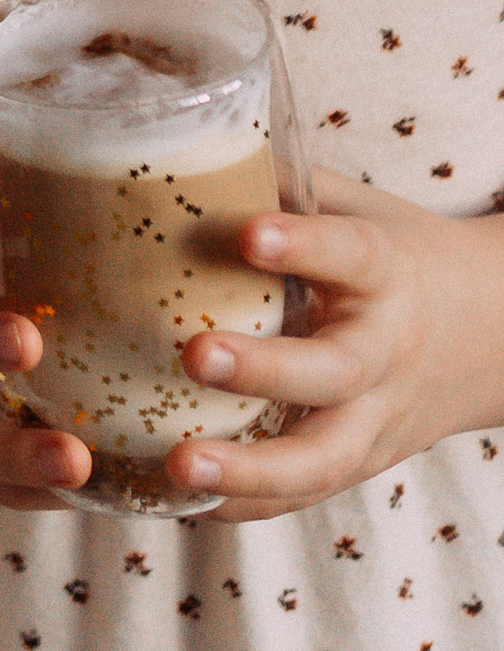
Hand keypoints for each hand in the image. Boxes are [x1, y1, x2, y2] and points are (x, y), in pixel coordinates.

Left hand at [166, 176, 503, 517]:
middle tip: (194, 353)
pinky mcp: (364, 462)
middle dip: (265, 370)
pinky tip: (183, 503)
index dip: (303, 245)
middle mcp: (386, 350)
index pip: (351, 253)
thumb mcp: (357, 207)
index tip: (248, 233)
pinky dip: (248, 505)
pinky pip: (306, 493)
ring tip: (177, 465)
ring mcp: (379, 418)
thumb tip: (182, 145)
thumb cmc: (399, 256)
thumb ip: (282, 183)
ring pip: (324, 457)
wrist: (494, 334)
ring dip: (250, 470)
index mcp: (386, 271)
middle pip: (335, 371)